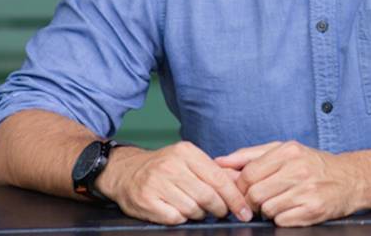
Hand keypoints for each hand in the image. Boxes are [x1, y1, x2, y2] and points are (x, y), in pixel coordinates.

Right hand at [95, 141, 252, 224]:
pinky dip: (181, 218)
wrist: (125, 172)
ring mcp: (157, 184)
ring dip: (199, 214)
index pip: (218, 178)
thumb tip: (241, 183)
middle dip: (220, 208)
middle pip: (208, 196)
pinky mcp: (147, 201)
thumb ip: (213, 170)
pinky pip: (175, 218)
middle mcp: (171, 166)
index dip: (234, 198)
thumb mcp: (188, 160)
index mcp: (186, 152)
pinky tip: (179, 210)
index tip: (245, 211)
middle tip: (222, 212)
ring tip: (196, 208)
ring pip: (193, 209)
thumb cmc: (163, 167)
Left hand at [215, 140, 361, 226]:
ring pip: (266, 209)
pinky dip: (281, 218)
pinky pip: (281, 221)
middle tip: (260, 200)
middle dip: (252, 201)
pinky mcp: (313, 210)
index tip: (244, 190)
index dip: (240, 186)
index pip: (249, 173)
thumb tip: (219, 162)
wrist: (350, 180)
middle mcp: (298, 169)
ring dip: (268, 210)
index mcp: (288, 151)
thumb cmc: (313, 164)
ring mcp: (307, 191)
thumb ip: (249, 155)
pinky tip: (291, 209)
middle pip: (255, 194)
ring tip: (280, 202)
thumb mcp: (284, 151)